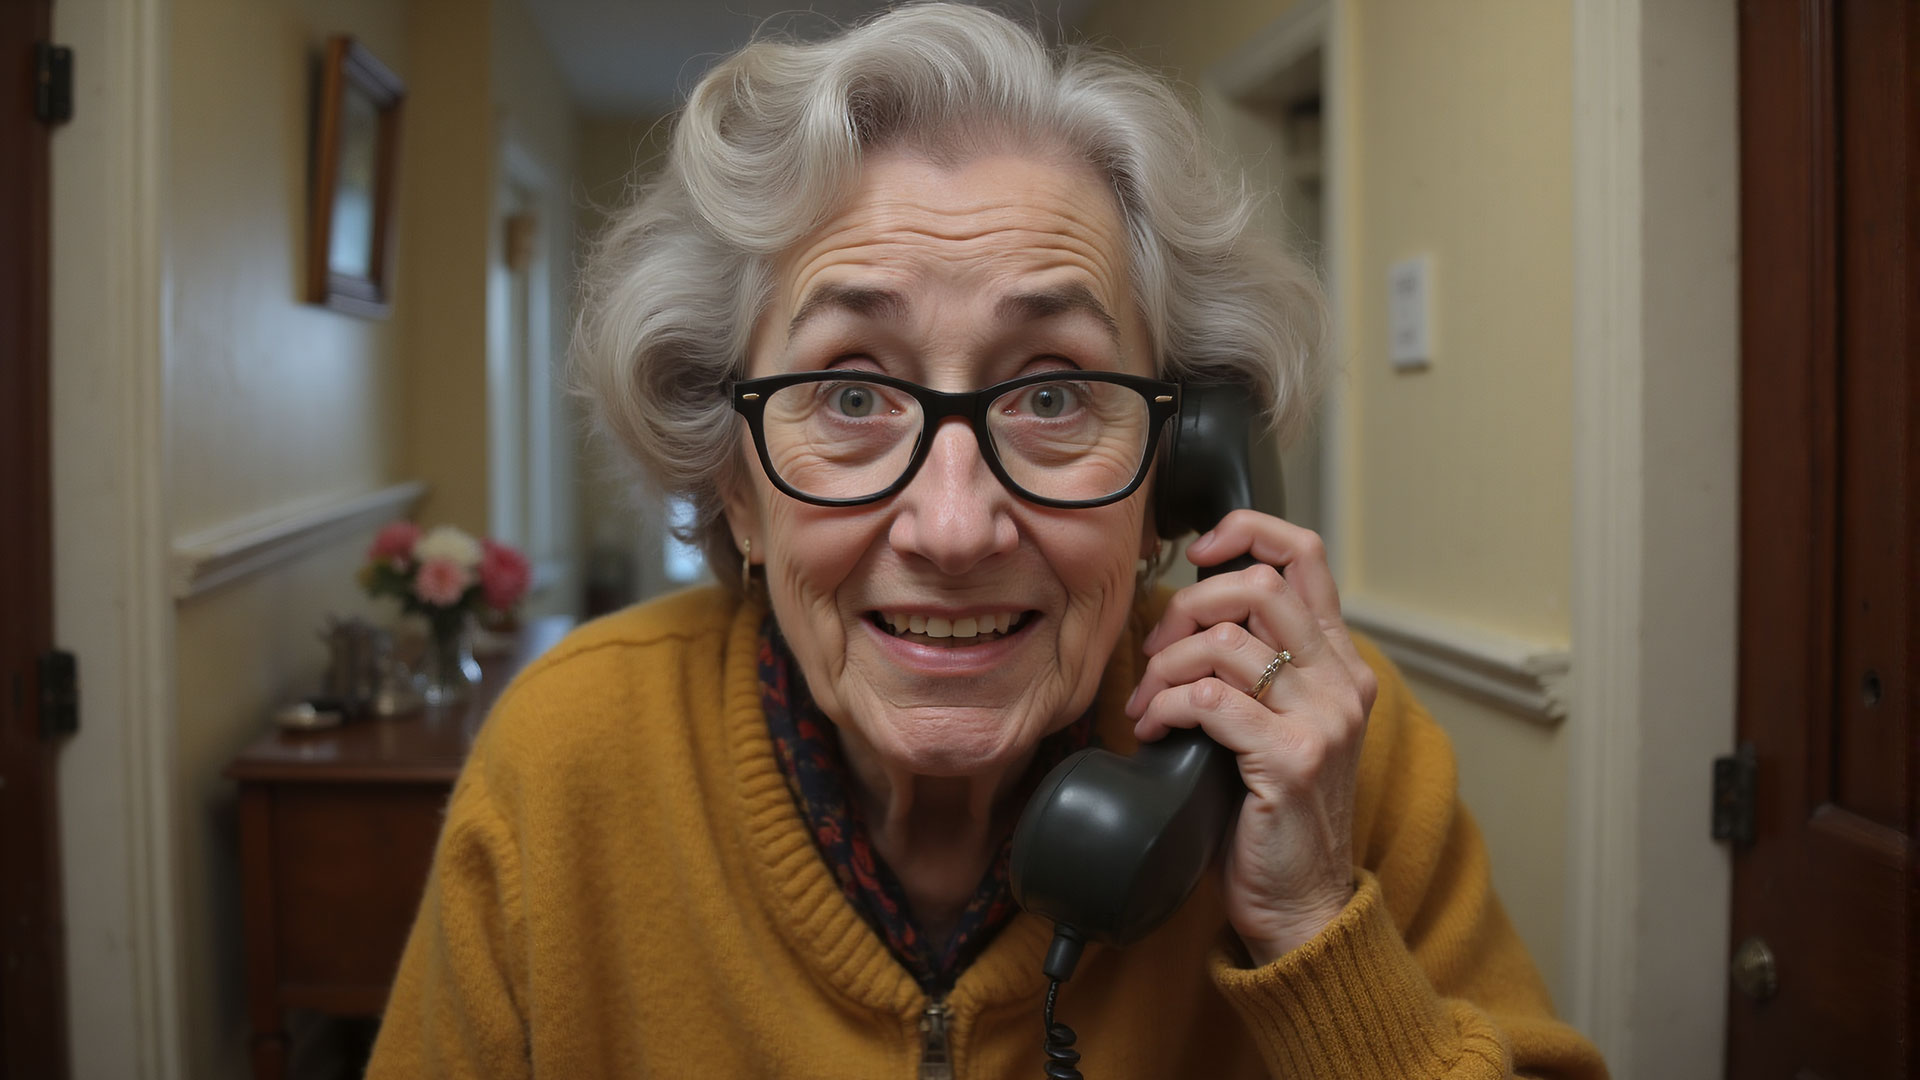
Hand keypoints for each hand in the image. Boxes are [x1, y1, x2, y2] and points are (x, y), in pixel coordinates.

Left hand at [1123, 510, 1377, 966]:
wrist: (1302, 904)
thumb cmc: (1273, 816)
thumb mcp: (1276, 726)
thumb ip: (1255, 670)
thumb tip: (1185, 619)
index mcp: (1341, 665)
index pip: (1306, 556)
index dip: (1247, 532)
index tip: (1199, 551)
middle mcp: (1342, 683)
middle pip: (1258, 586)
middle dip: (1187, 607)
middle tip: (1156, 651)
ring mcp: (1323, 720)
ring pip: (1225, 640)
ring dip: (1164, 666)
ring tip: (1146, 702)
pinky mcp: (1293, 759)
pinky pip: (1209, 701)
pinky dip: (1165, 707)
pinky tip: (1153, 731)